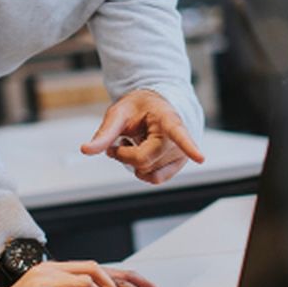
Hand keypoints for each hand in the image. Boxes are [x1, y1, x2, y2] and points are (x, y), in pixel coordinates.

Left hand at [81, 90, 205, 185]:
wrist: (155, 107)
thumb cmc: (139, 108)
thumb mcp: (118, 113)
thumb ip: (104, 133)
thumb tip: (86, 150)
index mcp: (167, 118)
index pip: (178, 133)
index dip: (189, 146)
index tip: (200, 158)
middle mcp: (178, 138)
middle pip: (143, 159)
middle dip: (124, 154)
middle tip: (119, 140)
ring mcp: (180, 154)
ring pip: (147, 172)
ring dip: (132, 163)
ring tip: (133, 142)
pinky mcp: (177, 166)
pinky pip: (154, 179)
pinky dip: (142, 170)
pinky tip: (139, 154)